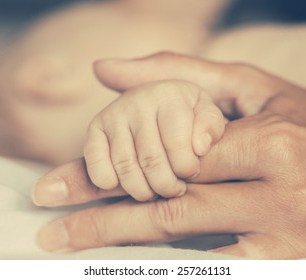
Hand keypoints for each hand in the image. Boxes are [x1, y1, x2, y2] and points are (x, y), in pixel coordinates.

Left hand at [33, 53, 305, 258]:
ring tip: (73, 245)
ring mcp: (282, 235)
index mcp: (267, 145)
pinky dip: (172, 264)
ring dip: (123, 245)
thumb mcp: (250, 85)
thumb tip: (107, 70)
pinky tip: (129, 263)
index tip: (63, 183)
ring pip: (185, 239)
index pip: (170, 159)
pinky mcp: (284, 259)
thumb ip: (178, 73)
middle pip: (169, 206)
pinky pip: (218, 264)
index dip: (113, 171)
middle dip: (102, 216)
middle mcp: (276, 194)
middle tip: (51, 223)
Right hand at [84, 80, 223, 200]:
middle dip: (166, 185)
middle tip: (174, 190)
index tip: (191, 174)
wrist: (156, 100)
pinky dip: (105, 179)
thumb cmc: (186, 113)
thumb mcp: (206, 112)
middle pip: (151, 161)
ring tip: (154, 191)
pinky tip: (119, 185)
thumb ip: (211, 126)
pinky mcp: (94, 129)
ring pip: (125, 167)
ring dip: (141, 190)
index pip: (178, 144)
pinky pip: (94, 160)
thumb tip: (200, 147)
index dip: (187, 169)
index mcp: (169, 96)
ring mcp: (113, 114)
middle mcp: (137, 101)